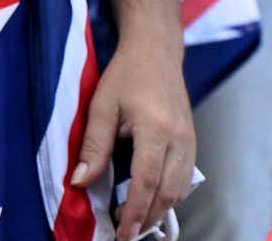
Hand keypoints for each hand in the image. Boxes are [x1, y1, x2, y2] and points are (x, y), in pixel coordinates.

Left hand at [70, 33, 194, 233]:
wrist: (156, 49)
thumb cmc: (127, 74)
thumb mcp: (102, 106)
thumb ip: (93, 146)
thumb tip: (80, 182)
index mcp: (156, 130)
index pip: (146, 183)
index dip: (134, 213)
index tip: (122, 234)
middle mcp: (179, 137)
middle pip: (168, 192)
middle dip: (149, 218)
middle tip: (128, 234)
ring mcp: (189, 138)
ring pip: (182, 187)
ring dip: (161, 209)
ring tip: (139, 221)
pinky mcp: (191, 138)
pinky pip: (186, 175)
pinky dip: (171, 193)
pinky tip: (154, 198)